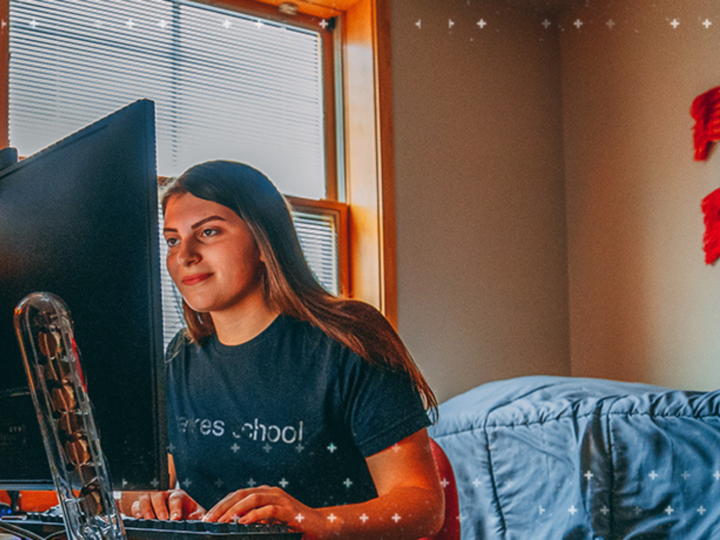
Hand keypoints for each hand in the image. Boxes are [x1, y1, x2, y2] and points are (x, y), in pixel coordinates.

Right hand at [122, 489, 204, 520]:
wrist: (175, 513)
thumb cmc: (185, 512)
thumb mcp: (194, 512)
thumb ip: (197, 515)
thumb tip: (198, 517)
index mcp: (177, 496)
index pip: (175, 498)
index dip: (175, 508)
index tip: (175, 518)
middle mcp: (164, 495)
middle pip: (159, 495)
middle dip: (160, 507)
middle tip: (162, 518)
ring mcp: (152, 499)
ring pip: (146, 498)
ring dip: (146, 508)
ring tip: (149, 519)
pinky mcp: (141, 505)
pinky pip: (135, 505)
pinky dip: (136, 510)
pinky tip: (139, 517)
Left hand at [204, 486, 328, 537]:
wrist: (320, 526)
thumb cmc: (293, 525)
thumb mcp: (269, 522)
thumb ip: (253, 521)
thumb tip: (231, 527)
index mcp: (263, 493)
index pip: (236, 495)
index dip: (220, 505)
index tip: (206, 519)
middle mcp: (270, 492)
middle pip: (240, 494)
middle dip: (222, 507)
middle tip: (208, 521)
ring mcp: (280, 498)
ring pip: (252, 498)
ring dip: (235, 510)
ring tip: (222, 522)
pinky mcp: (288, 509)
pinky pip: (268, 510)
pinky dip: (254, 515)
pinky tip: (243, 523)